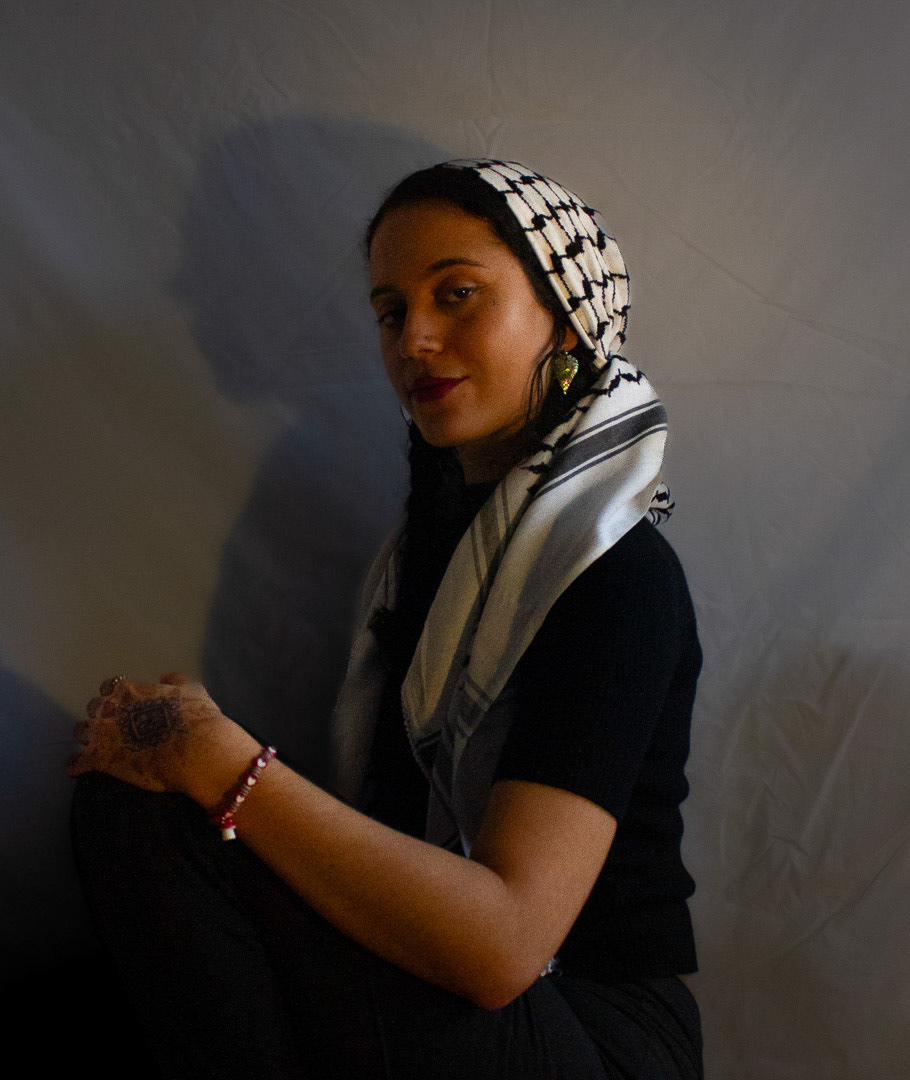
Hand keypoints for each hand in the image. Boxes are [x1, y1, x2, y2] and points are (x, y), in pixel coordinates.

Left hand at [66, 673, 230, 793]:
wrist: (197, 750)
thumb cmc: (198, 718)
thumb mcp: (193, 689)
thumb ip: (176, 680)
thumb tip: (164, 678)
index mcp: (130, 690)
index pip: (111, 687)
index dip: (117, 697)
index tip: (126, 706)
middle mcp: (111, 709)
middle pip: (94, 708)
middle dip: (102, 716)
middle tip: (115, 727)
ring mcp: (103, 734)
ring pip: (81, 731)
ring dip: (88, 737)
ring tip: (96, 746)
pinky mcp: (100, 760)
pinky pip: (76, 762)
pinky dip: (76, 765)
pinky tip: (79, 768)